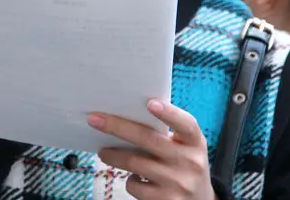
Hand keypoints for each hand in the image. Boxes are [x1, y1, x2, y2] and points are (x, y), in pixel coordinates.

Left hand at [90, 99, 215, 199]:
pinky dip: (129, 180)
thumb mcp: (185, 148)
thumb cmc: (184, 165)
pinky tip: (132, 177)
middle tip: (94, 120)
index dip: (169, 113)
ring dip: (113, 155)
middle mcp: (190, 162)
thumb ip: (166, 134)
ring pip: (135, 162)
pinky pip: (135, 186)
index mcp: (195, 143)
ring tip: (102, 151)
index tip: (150, 103)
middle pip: (148, 139)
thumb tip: (125, 116)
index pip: (186, 124)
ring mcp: (179, 183)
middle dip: (117, 127)